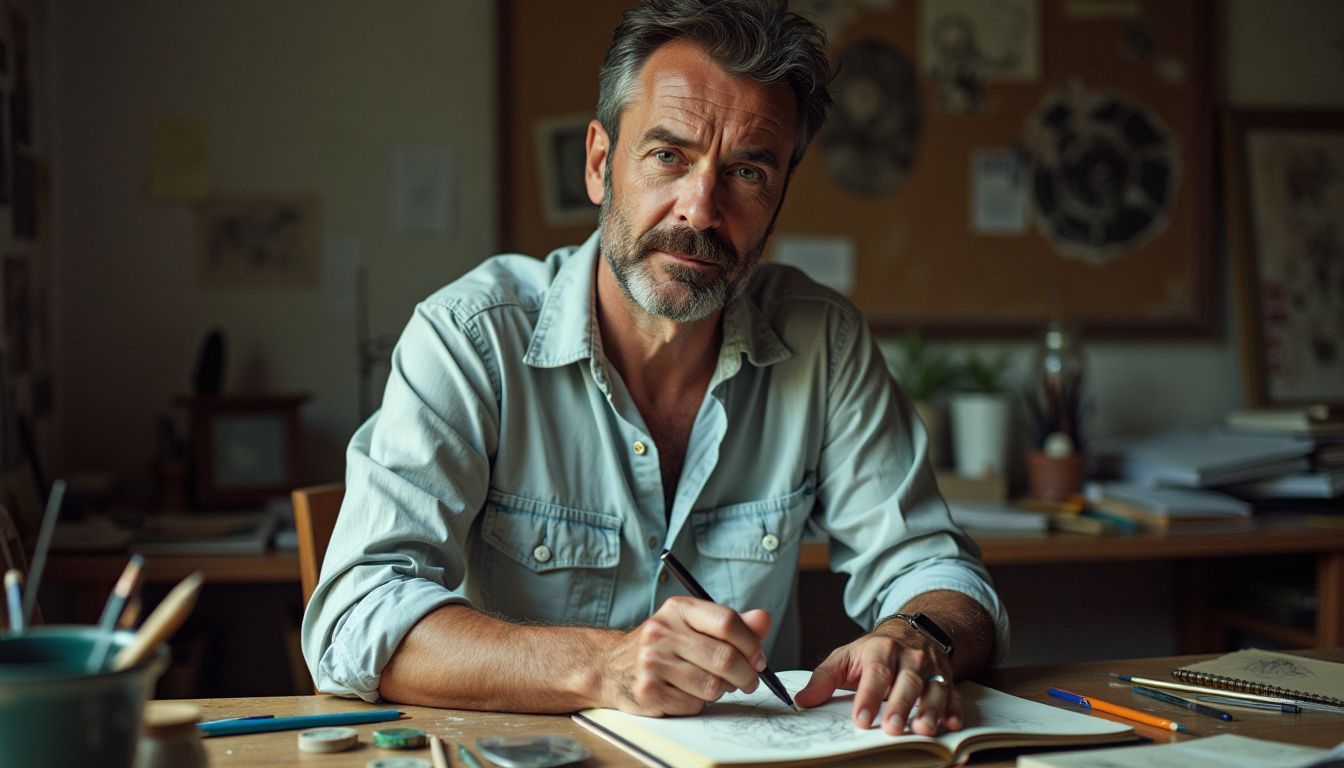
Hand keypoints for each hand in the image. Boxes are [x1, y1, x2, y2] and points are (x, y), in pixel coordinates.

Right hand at [599, 596, 771, 715]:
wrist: (610, 665)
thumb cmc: (662, 644)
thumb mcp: (692, 624)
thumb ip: (730, 624)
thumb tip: (764, 619)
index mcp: (677, 609)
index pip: (726, 621)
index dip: (751, 643)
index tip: (759, 659)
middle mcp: (661, 632)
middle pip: (724, 658)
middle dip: (746, 675)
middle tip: (749, 681)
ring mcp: (652, 663)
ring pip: (712, 686)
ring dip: (721, 690)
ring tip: (714, 685)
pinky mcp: (649, 692)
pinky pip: (693, 705)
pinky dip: (698, 704)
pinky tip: (687, 693)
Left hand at [794, 622, 959, 735]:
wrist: (910, 632)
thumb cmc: (873, 651)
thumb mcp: (845, 657)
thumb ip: (824, 679)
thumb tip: (803, 701)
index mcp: (880, 649)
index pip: (875, 673)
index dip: (868, 697)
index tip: (861, 719)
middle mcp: (909, 656)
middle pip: (906, 682)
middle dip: (899, 706)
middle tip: (891, 729)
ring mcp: (931, 668)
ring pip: (933, 688)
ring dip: (930, 710)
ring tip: (923, 730)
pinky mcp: (947, 679)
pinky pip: (955, 694)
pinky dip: (955, 709)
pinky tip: (952, 724)